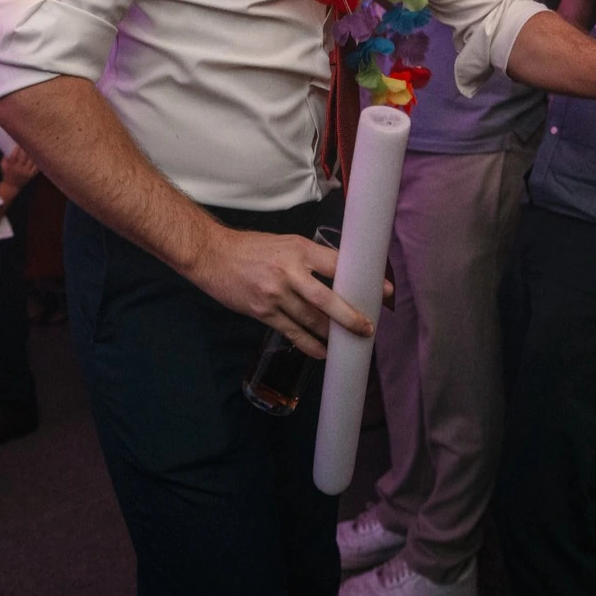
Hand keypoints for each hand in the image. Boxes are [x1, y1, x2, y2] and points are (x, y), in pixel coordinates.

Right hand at [0, 144, 39, 191]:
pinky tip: (40, 155)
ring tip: (35, 146)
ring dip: (33, 153)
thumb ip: (5, 157)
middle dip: (26, 149)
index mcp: (11, 167)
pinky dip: (38, 161)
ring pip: (31, 161)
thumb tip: (10, 146)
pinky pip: (36, 167)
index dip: (17, 149)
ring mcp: (26, 173)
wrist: (12, 185)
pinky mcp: (31, 175)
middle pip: (24, 157)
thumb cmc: (7, 173)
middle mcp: (19, 170)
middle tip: (29, 141)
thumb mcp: (3, 165)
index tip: (19, 143)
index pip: (14, 156)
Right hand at [186, 225, 387, 358]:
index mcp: (298, 249)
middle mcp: (289, 272)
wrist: (212, 256)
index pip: (337, 264)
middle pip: (327, 299)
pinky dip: (309, 344)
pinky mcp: (263, 312)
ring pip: (311, 320)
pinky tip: (322, 351)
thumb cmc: (251, 248)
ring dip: (332, 334)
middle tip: (368, 328)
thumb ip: (309, 259)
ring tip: (349, 343)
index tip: (383, 289)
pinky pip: (292, 332)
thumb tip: (337, 277)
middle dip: (350, 317)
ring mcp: (275, 294)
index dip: (361, 278)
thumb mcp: (285, 243)